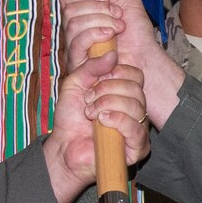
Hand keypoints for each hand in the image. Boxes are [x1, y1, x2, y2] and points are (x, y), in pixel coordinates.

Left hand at [43, 56, 147, 202]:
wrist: (63, 147)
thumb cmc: (70, 118)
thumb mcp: (75, 84)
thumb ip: (90, 67)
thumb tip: (112, 55)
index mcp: (124, 93)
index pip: (135, 75)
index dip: (117, 71)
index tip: (97, 79)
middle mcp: (135, 109)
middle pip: (136, 87)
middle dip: (107, 89)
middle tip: (88, 99)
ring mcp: (138, 128)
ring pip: (136, 106)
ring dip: (107, 105)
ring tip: (90, 113)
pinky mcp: (138, 148)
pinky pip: (136, 128)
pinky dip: (117, 120)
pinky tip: (101, 122)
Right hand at [61, 0, 183, 123]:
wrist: (146, 57)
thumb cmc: (137, 33)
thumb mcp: (127, 0)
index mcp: (82, 14)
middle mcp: (74, 30)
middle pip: (69, 9)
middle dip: (97, 8)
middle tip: (118, 15)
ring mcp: (74, 47)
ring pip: (72, 24)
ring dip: (100, 21)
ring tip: (119, 27)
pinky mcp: (78, 63)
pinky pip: (76, 42)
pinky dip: (95, 34)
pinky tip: (111, 36)